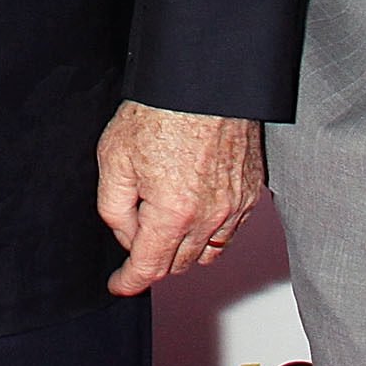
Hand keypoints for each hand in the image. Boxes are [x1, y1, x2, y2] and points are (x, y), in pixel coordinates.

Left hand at [95, 101, 263, 296]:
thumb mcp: (114, 158)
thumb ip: (113, 208)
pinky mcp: (252, 192)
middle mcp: (209, 217)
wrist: (204, 82)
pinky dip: (211, 231)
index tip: (120, 284)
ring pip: (207, 252)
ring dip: (184, 248)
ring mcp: (236, 206)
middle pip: (178, 264)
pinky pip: (231, 230)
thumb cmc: (159, 112)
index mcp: (172, 214)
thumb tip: (127, 235)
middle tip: (136, 230)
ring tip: (166, 223)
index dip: (129, 281)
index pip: (149, 267)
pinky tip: (195, 211)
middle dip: (153, 257)